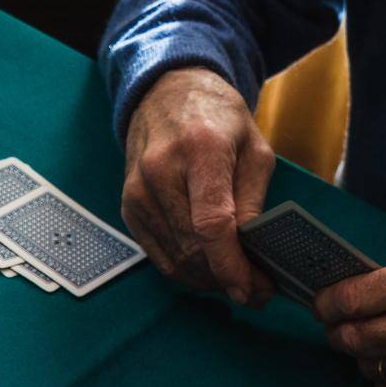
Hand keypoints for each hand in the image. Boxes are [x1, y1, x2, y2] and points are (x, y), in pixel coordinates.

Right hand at [121, 67, 276, 304]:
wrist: (167, 96)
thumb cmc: (217, 119)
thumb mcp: (253, 147)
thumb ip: (253, 200)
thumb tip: (252, 253)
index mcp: (199, 149)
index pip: (211, 224)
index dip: (231, 265)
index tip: (251, 288)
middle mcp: (160, 173)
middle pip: (193, 248)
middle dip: (227, 278)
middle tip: (257, 290)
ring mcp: (138, 193)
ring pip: (176, 260)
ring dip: (209, 280)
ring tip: (237, 281)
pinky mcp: (128, 209)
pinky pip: (159, 256)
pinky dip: (187, 272)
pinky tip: (209, 271)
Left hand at [315, 249, 385, 386]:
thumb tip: (361, 286)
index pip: (352, 298)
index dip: (328, 302)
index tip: (323, 303)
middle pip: (352, 337)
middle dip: (338, 331)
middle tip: (339, 326)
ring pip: (366, 366)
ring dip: (363, 356)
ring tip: (377, 343)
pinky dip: (385, 380)